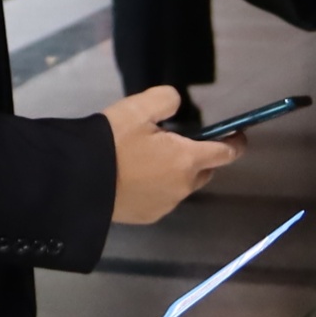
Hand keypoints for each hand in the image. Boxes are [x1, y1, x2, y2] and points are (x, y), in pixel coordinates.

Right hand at [104, 85, 234, 223]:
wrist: (78, 181)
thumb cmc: (112, 142)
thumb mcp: (137, 108)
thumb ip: (165, 100)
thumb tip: (176, 104)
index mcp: (186, 160)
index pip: (225, 153)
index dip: (236, 143)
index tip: (238, 135)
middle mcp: (182, 186)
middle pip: (204, 172)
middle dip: (201, 158)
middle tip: (178, 143)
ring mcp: (165, 205)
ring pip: (182, 186)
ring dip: (176, 174)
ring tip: (150, 161)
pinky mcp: (148, 217)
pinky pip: (163, 199)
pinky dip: (158, 188)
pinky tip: (136, 178)